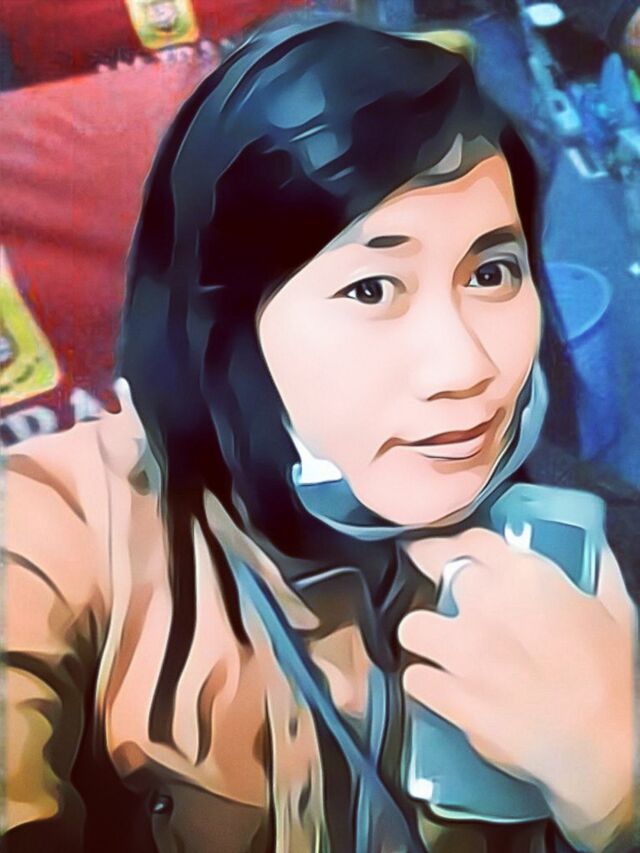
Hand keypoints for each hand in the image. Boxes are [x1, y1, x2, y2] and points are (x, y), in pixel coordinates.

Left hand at [397, 528, 636, 850]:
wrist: (617, 748)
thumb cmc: (619, 679)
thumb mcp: (614, 607)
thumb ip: (591, 572)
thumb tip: (587, 553)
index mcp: (526, 577)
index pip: (470, 539)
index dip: (457, 544)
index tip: (449, 551)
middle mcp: (487, 606)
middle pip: (432, 567)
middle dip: (437, 577)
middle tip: (446, 593)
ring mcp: (466, 653)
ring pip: (413, 626)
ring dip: (426, 634)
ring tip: (442, 644)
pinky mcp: (456, 699)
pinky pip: (415, 679)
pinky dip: (426, 683)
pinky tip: (442, 685)